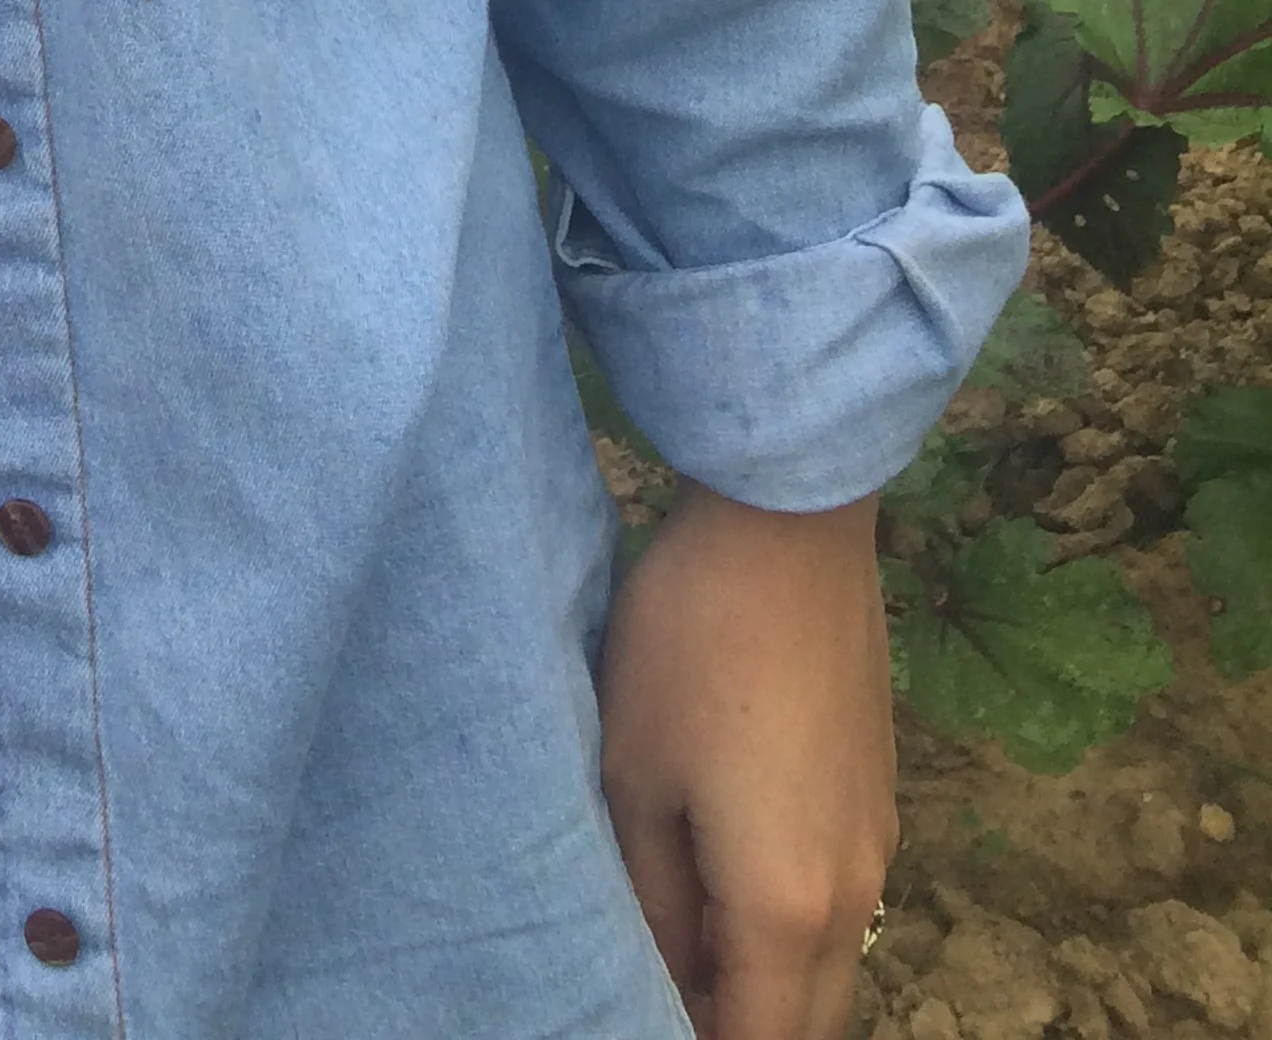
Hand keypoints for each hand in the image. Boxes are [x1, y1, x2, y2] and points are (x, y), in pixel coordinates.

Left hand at [598, 480, 893, 1039]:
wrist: (789, 527)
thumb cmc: (691, 645)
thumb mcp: (637, 776)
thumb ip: (652, 898)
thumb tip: (661, 974)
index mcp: (789, 909)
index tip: (638, 1020)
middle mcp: (854, 898)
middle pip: (811, 1022)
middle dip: (742, 1026)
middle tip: (664, 998)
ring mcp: (879, 846)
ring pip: (833, 968)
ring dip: (773, 984)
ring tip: (687, 954)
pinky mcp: (879, 797)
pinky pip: (844, 907)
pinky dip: (795, 933)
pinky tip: (732, 888)